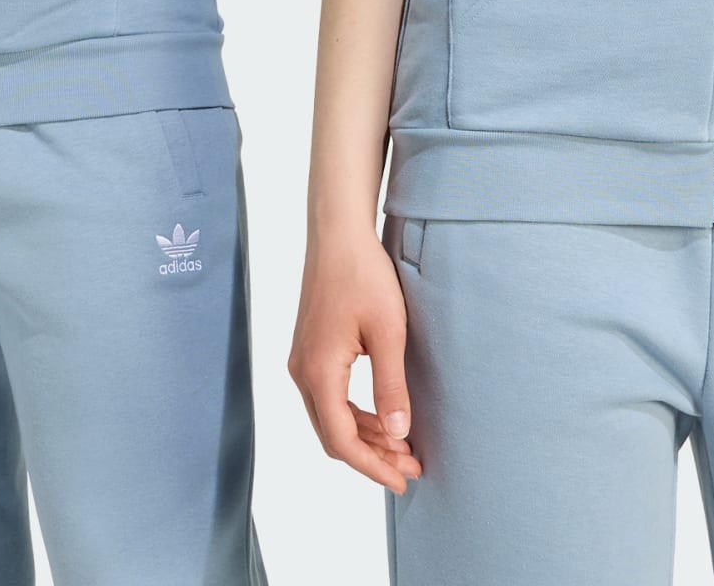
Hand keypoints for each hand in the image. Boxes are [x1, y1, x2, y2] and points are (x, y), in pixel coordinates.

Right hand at [288, 226, 423, 492]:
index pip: (342, 440)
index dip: (372, 467)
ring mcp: (303, 361)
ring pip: (330, 418)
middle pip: (333, 434)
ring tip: (403, 446)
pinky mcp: (310, 350)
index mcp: (318, 372)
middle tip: (411, 467)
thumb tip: (398, 435)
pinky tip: (382, 417)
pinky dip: (355, 415)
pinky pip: (329, 397)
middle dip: (372, 456)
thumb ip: (391, 387)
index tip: (403, 481)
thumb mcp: (388, 332)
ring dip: (365, 436)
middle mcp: (302, 372)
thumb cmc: (364, 275)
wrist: (338, 233)